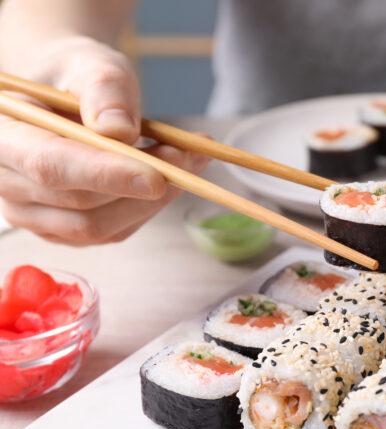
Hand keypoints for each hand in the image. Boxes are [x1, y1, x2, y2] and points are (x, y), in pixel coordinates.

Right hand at [0, 36, 207, 243]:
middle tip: (191, 154)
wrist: (65, 94)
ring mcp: (35, 215)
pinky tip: (172, 178)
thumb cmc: (77, 77)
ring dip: (156, 199)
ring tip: (189, 160)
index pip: (51, 166)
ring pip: (103, 226)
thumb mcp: (93, 65)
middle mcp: (9, 183)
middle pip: (83, 204)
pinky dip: (150, 208)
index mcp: (3, 136)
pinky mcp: (66, 231)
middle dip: (145, 182)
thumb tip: (119, 131)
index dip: (105, 174)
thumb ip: (104, 91)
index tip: (157, 176)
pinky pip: (115, 231)